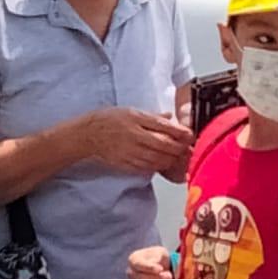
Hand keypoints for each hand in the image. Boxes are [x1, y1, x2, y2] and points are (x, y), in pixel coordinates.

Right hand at [75, 106, 192, 174]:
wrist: (88, 135)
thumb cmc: (109, 120)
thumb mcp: (131, 110)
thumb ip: (152, 116)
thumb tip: (169, 117)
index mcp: (136, 119)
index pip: (163, 127)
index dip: (180, 132)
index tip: (190, 134)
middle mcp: (134, 136)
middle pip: (163, 145)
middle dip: (179, 148)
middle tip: (188, 148)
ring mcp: (130, 152)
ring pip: (158, 159)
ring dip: (171, 159)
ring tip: (178, 156)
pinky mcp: (126, 164)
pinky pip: (147, 167)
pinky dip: (158, 166)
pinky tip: (162, 163)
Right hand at [128, 246, 172, 278]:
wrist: (162, 269)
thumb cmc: (160, 258)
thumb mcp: (161, 253)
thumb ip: (159, 258)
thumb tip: (158, 270)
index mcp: (134, 259)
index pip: (139, 264)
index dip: (150, 268)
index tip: (160, 269)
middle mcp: (130, 273)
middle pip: (140, 278)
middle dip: (157, 278)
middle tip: (169, 276)